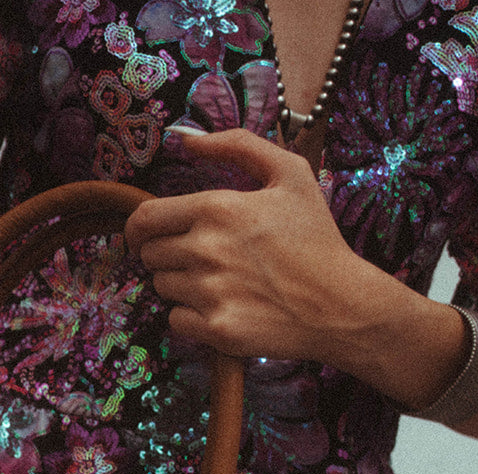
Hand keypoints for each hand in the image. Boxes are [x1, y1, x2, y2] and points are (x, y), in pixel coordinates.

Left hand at [124, 127, 367, 362]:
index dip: (137, 228)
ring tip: (218, 282)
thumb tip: (187, 140)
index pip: (144, 219)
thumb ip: (237, 146)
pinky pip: (176, 320)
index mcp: (217, 208)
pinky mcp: (216, 329)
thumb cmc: (316, 239)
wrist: (340, 304)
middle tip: (196, 259)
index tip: (143, 236)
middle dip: (165, 255)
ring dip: (180, 285)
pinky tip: (222, 307)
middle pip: (150, 255)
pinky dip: (191, 316)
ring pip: (162, 288)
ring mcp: (209, 293)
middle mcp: (206, 250)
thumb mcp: (290, 174)